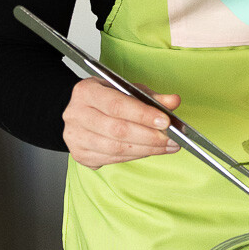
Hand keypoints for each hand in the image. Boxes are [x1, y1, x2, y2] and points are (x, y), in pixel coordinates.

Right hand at [63, 77, 181, 169]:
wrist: (80, 111)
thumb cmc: (106, 99)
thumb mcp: (127, 90)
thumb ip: (150, 96)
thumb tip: (173, 101)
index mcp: (87, 92)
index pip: (117, 105)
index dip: (143, 115)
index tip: (165, 122)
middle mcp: (76, 114)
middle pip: (117, 130)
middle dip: (150, 137)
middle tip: (172, 139)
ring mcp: (75, 137)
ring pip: (115, 148)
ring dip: (146, 149)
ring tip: (166, 147)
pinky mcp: (80, 154)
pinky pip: (112, 159)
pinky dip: (135, 156)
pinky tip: (149, 151)